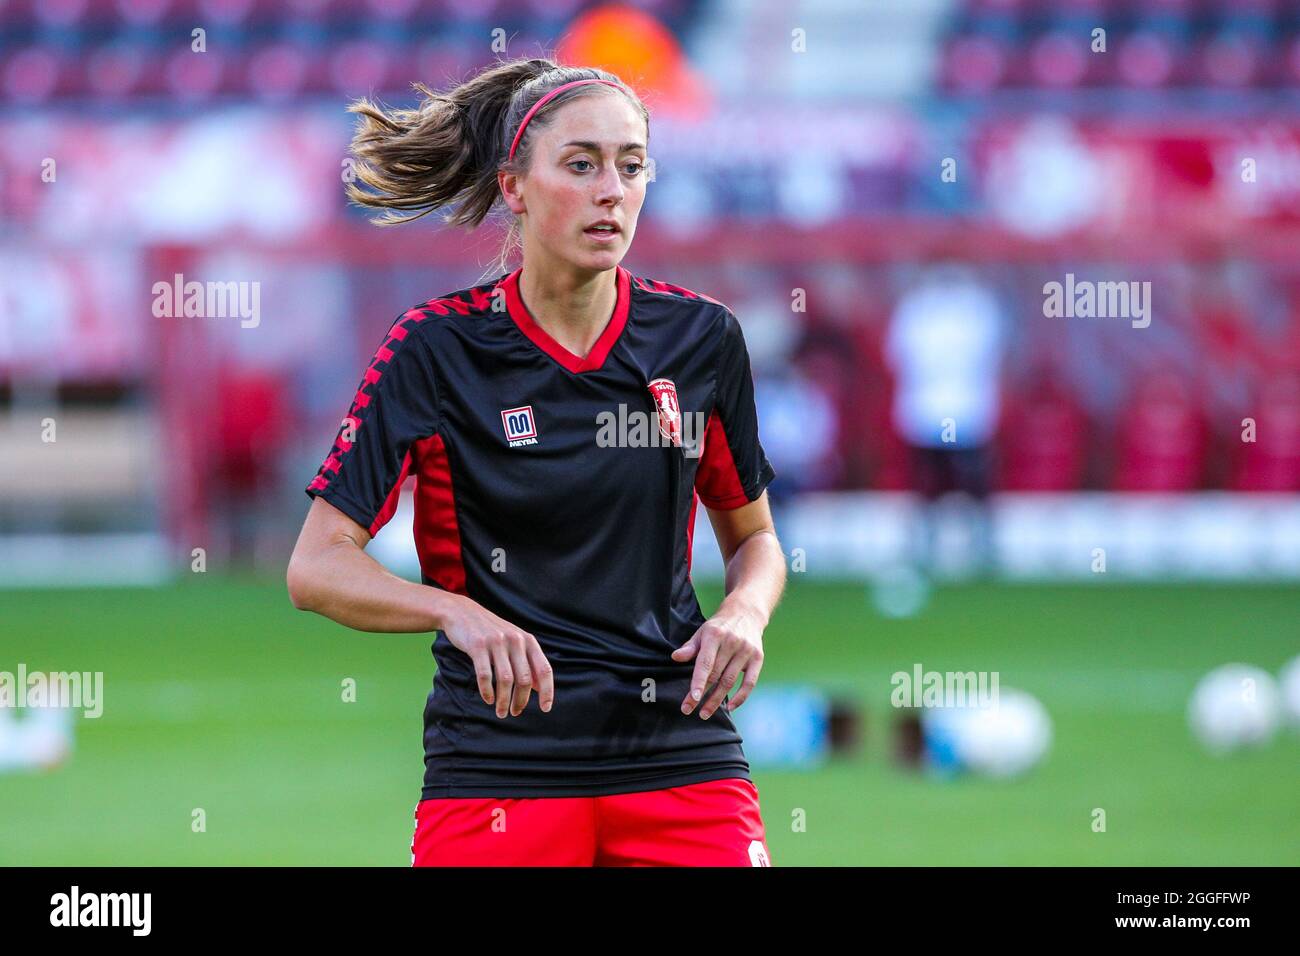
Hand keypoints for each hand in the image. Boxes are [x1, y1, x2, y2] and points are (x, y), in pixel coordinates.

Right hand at [438, 594, 553, 717]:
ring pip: (506, 679)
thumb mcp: (514, 641)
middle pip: (524, 679)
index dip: (547, 691)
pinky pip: (485, 675)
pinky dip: (487, 691)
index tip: (545, 708)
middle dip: (520, 700)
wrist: (462, 612)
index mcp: (528, 640)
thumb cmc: (491, 632)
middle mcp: (515, 640)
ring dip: (504, 700)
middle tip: (514, 713)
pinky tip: (488, 699)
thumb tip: (540, 687)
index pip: (544, 669)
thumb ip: (528, 661)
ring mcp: (496, 642)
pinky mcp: (478, 646)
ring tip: (501, 712)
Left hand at [670, 598, 764, 718]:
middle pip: (716, 675)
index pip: (705, 663)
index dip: (698, 682)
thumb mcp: (702, 632)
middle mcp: (732, 643)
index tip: (692, 698)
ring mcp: (746, 651)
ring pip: (730, 681)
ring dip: (717, 700)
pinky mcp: (758, 658)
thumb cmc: (719, 626)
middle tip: (689, 709)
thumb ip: (690, 647)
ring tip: (705, 713)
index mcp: (715, 635)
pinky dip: (741, 697)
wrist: (746, 613)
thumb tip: (675, 658)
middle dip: (702, 695)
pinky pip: (750, 683)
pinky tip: (730, 707)